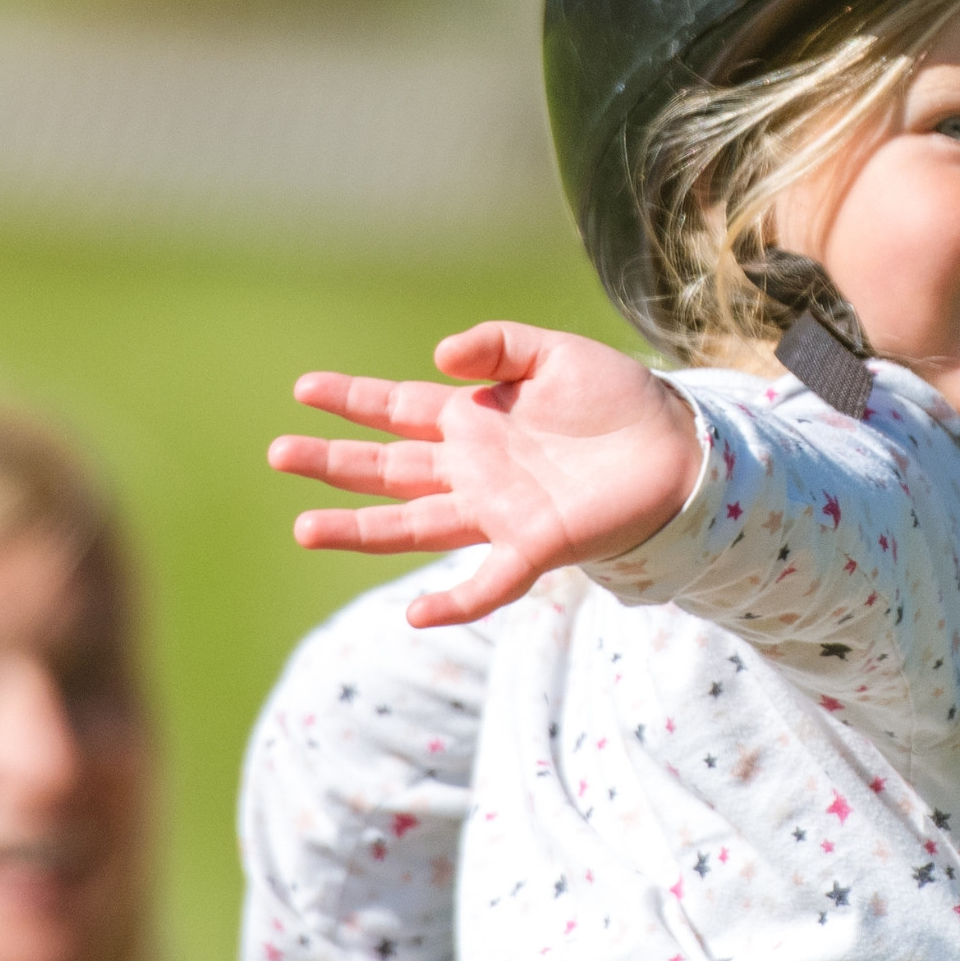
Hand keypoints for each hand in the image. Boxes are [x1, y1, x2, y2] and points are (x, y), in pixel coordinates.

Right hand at [269, 322, 701, 626]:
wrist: (681, 447)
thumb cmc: (620, 400)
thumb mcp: (555, 353)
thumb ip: (498, 346)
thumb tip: (437, 356)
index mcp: (475, 420)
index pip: (399, 410)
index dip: (353, 400)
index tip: (303, 389)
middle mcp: (475, 470)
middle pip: (389, 469)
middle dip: (333, 462)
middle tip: (278, 452)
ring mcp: (500, 512)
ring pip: (414, 526)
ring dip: (360, 530)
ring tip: (304, 528)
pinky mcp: (536, 547)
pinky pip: (489, 583)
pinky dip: (455, 602)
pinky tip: (418, 614)